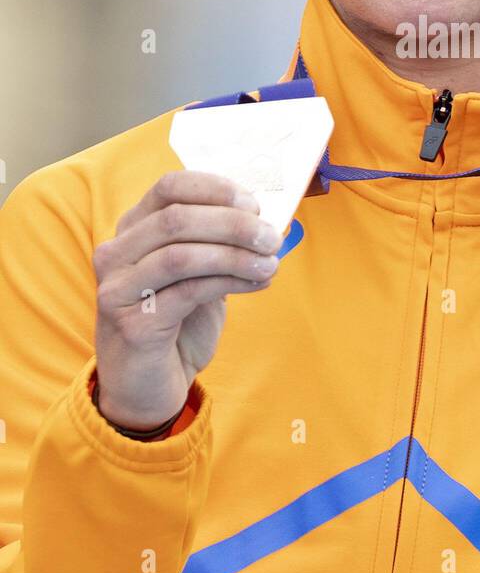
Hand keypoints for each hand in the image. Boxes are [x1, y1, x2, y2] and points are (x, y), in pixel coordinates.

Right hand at [92, 171, 281, 430]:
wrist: (149, 386)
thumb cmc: (178, 322)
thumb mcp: (199, 273)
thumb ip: (220, 243)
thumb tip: (267, 221)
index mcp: (133, 229)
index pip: (168, 187)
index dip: (214, 189)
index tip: (253, 204)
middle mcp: (116, 253)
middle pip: (176, 218)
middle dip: (232, 224)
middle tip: (271, 237)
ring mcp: (118, 289)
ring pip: (181, 255)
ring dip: (235, 255)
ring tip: (270, 264)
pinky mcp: (132, 324)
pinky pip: (188, 292)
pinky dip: (230, 282)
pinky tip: (258, 283)